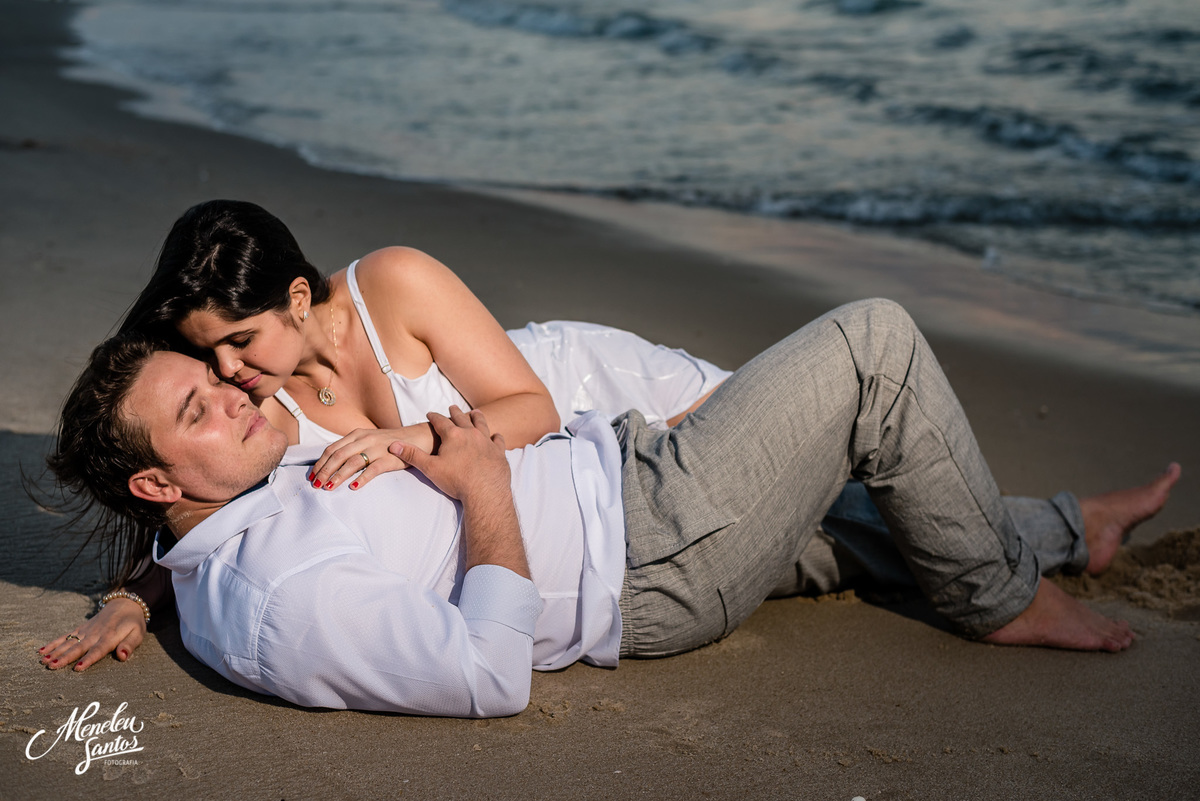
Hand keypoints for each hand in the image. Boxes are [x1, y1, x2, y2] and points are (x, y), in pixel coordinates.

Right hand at [38, 598, 145, 671]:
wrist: (125, 603)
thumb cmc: (133, 622)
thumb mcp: (138, 633)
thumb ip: (129, 645)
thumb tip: (123, 657)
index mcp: (110, 637)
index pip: (98, 650)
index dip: (88, 660)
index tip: (77, 668)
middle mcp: (95, 634)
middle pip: (78, 648)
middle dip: (65, 658)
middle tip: (52, 667)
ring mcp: (86, 631)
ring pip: (68, 642)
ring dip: (55, 652)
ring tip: (43, 661)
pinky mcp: (80, 628)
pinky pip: (65, 636)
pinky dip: (53, 643)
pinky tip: (42, 650)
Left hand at [309, 424, 433, 490]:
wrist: (418, 438)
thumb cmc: (390, 442)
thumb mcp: (369, 440)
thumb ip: (352, 448)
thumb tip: (331, 463)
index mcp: (357, 434)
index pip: (332, 449)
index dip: (320, 463)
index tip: (312, 476)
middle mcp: (365, 439)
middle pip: (339, 456)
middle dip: (325, 471)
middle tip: (316, 485)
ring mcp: (378, 448)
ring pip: (352, 462)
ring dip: (338, 475)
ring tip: (329, 488)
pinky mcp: (390, 458)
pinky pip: (373, 469)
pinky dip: (362, 478)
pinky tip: (353, 487)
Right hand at [392, 406, 509, 503]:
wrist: (485, 492)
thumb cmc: (456, 481)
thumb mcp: (430, 468)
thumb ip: (413, 455)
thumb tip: (393, 445)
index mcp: (453, 435)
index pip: (440, 421)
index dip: (434, 416)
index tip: (430, 413)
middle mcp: (471, 434)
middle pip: (462, 418)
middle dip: (455, 412)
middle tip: (452, 407)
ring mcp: (487, 441)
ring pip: (482, 424)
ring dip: (477, 417)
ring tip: (475, 412)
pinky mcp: (499, 452)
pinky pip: (498, 440)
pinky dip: (496, 437)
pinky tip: (496, 436)